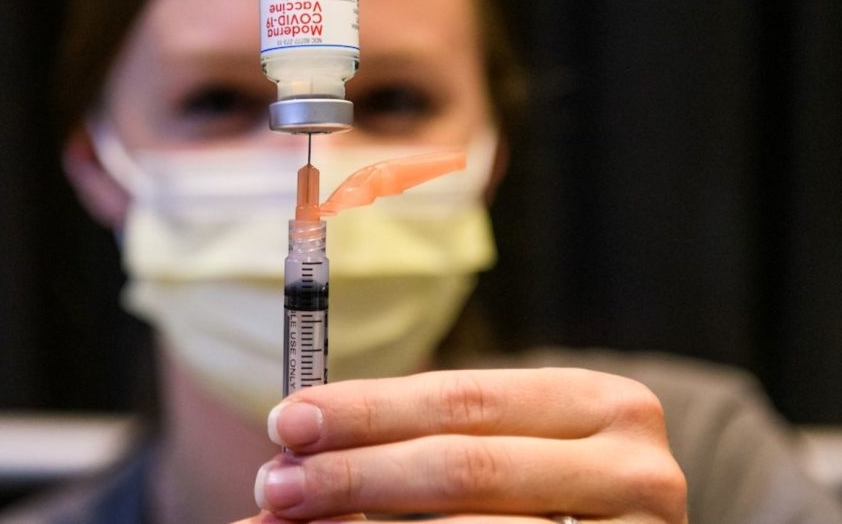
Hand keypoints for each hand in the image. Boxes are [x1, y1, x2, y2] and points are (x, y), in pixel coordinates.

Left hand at [233, 368, 687, 522]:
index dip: (367, 410)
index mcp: (599, 405)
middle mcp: (634, 468)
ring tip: (290, 523)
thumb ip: (423, 442)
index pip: (461, 399)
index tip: (286, 420)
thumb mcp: (507, 451)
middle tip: (275, 484)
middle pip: (464, 465)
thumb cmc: (549, 497)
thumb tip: (298, 448)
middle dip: (355, 475)